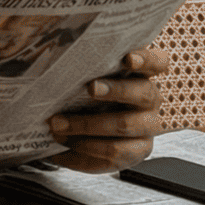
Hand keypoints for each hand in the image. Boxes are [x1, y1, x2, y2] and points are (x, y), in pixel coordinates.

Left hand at [48, 46, 167, 172]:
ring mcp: (147, 127)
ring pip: (125, 125)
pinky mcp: (137, 151)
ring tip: (57, 125)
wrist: (85, 130)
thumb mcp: (81, 78)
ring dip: (88, 125)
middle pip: (143, 93)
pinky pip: (114, 153)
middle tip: (90, 88)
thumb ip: (77, 66)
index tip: (128, 58)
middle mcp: (149, 100)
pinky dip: (83, 149)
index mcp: (140, 74)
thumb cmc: (82, 94)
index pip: (156, 62)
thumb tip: (48, 51)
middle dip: (116, 90)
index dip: (145, 60)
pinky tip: (62, 146)